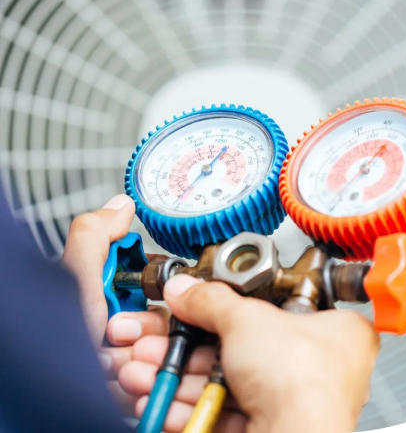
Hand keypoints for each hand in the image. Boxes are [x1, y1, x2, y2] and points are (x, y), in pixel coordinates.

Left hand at [61, 194, 169, 413]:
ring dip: (139, 355)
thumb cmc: (52, 341)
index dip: (158, 291)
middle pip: (165, 318)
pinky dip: (140, 377)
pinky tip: (116, 379)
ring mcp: (127, 353)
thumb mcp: (73, 281)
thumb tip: (122, 205)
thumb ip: (94, 237)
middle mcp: (121, 321)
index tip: (141, 300)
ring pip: (163, 348)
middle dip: (143, 328)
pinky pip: (157, 373)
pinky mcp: (134, 380)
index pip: (157, 284)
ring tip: (110, 361)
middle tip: (113, 333)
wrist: (49, 391)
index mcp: (110, 293)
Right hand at [119, 276, 380, 432]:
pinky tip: (159, 400)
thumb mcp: (248, 319)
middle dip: (183, 348)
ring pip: (223, 383)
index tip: (194, 305)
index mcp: (333, 330)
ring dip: (176, 378)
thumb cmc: (301, 380)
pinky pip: (222, 412)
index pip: (275, 307)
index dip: (229, 306)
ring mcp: (292, 401)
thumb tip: (188, 290)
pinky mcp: (268, 428)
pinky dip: (188, 407)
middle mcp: (317, 367)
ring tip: (143, 370)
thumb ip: (211, 302)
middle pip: (238, 348)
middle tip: (153, 342)